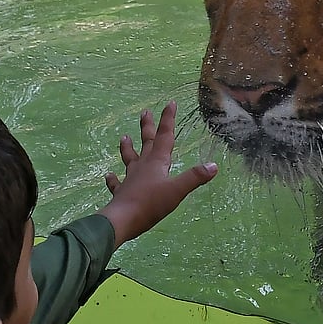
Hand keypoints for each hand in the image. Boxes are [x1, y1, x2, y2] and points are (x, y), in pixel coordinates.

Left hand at [97, 101, 217, 247]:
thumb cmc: (150, 203)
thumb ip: (195, 177)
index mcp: (157, 162)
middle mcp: (142, 167)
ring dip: (127, 148)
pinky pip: (116, 184)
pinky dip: (113, 180)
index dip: (168, 119)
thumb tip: (213, 165)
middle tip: (145, 112)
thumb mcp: (177, 190)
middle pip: (146, 142)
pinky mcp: (122, 193)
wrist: (122, 219)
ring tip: (124, 137)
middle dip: (147, 127)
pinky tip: (109, 176)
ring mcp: (130, 179)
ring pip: (129, 159)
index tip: (170, 103)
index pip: (165, 136)